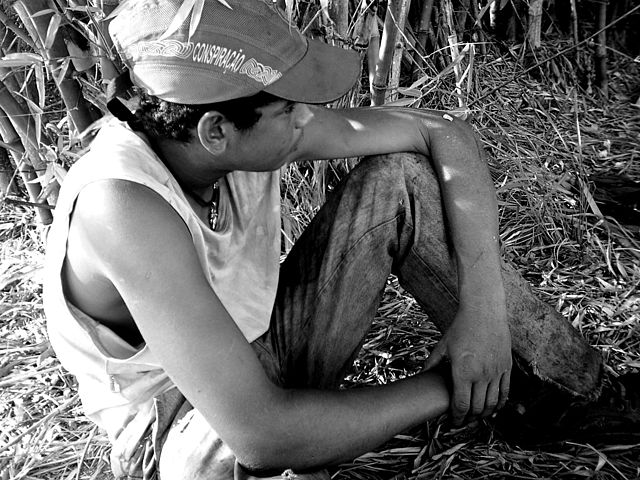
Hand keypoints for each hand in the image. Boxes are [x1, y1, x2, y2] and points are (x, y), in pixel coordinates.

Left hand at [424, 303, 511, 425]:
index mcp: (463, 371)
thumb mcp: (443, 345)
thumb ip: (432, 363)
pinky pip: (505, 392)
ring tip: (477, 416)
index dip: (456, 417)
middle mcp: (481, 375)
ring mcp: (496, 372)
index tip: (453, 421)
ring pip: (492, 403)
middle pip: (477, 408)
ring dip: (485, 414)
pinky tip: (494, 407)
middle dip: (469, 418)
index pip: (460, 404)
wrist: (484, 312)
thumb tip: (421, 374)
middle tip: (463, 421)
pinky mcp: (506, 367)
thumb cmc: (462, 327)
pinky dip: (500, 403)